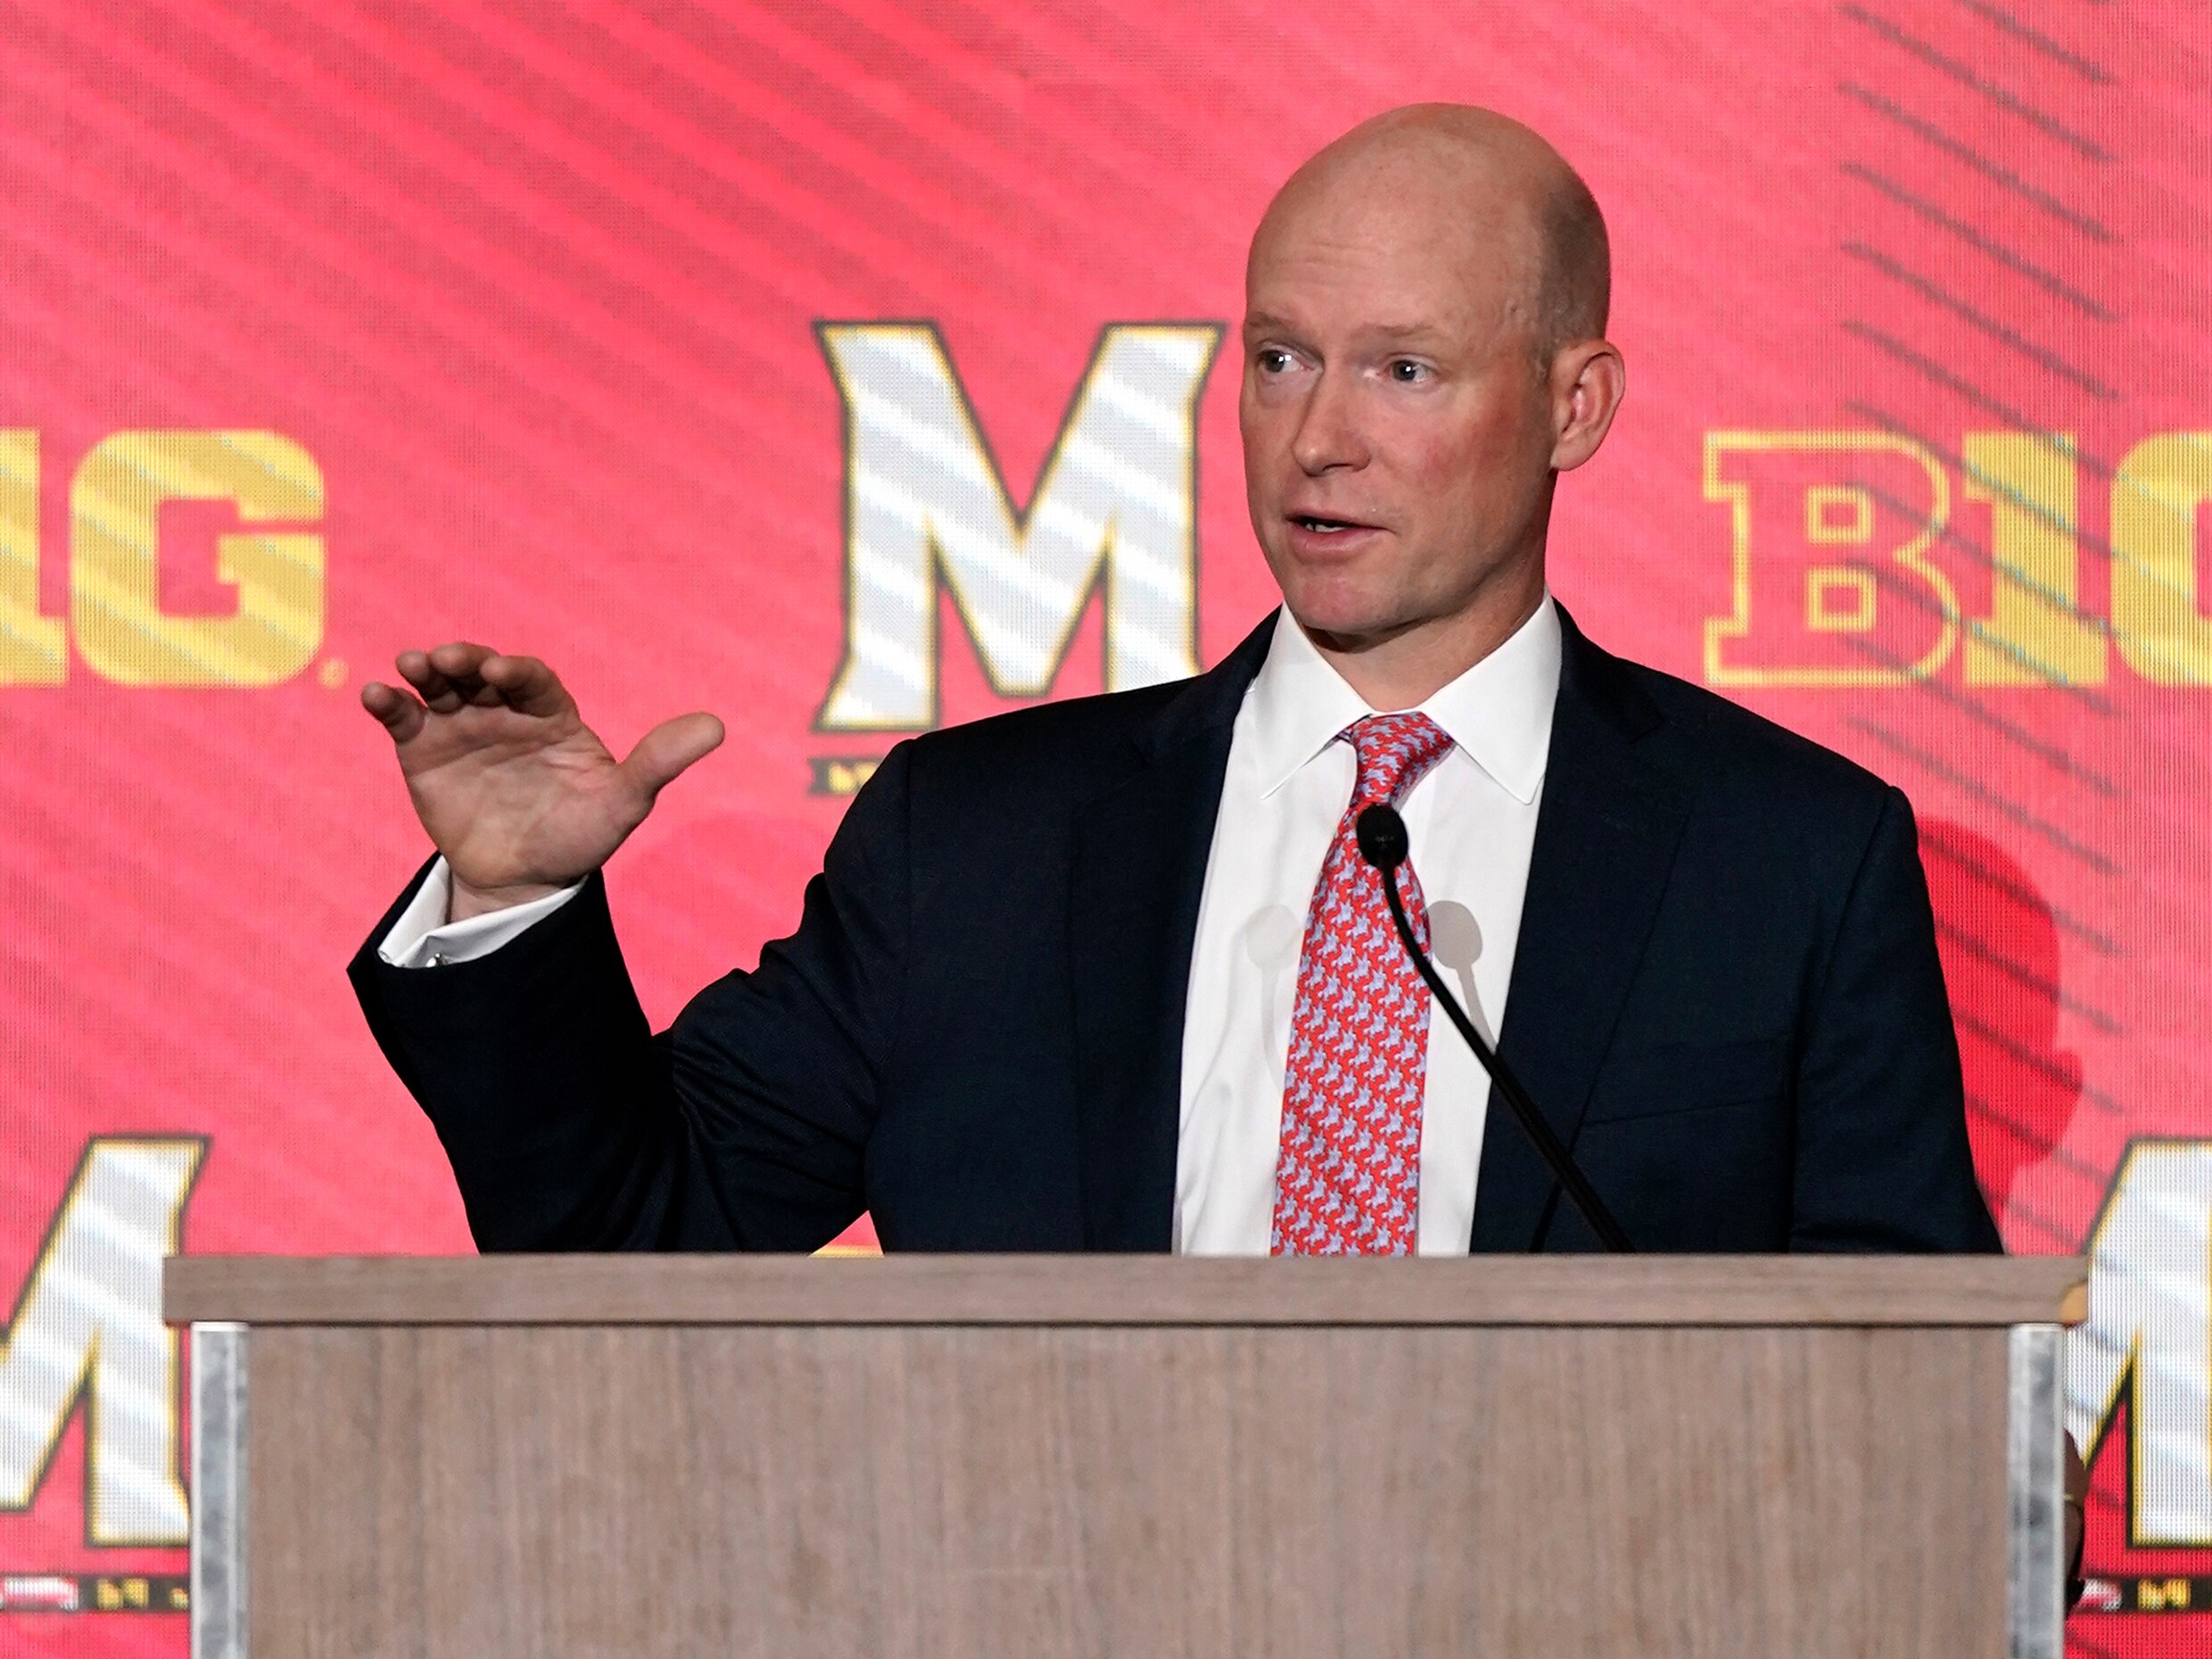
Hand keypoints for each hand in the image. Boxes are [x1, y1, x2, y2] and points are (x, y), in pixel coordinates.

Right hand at [361, 643, 723, 920]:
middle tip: (446, 659)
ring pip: (440, 686)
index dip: (516, 672)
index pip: (533, 680)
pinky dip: (388, 702)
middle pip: (480, 672)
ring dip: (424, 670)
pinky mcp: (423, 751)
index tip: (501, 673)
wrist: (527, 882)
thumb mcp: (624, 802)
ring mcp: (462, 727)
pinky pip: (403, 719)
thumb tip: (718, 726)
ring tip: (410, 665)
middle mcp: (504, 711)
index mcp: (551, 714)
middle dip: (464, 660)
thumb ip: (660, 762)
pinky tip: (376, 693)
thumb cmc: (580, 836)